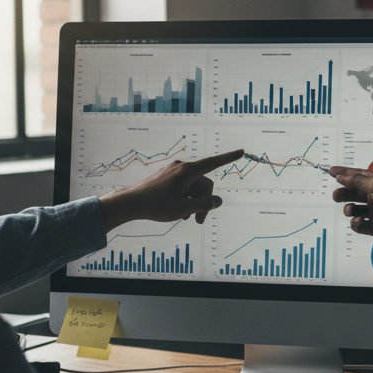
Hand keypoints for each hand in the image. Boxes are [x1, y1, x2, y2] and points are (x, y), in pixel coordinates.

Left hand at [99, 149, 244, 229]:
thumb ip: (205, 205)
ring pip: (193, 187)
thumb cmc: (157, 205)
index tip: (242, 151)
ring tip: (185, 217)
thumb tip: (218, 201)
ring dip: (193, 202)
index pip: (214, 163)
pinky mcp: (167, 177)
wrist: (131, 203)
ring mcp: (173, 172)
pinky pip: (184, 187)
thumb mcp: (185, 208)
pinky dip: (185, 198)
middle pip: (204, 183)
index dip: (229, 158)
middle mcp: (182, 167)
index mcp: (188, 171)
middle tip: (198, 221)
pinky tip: (178, 212)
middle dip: (204, 202)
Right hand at [330, 166, 372, 243]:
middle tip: (336, 196)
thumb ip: (357, 180)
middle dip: (342, 193)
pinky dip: (355, 224)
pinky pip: (358, 226)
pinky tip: (359, 221)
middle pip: (352, 193)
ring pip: (353, 210)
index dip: (343, 173)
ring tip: (350, 210)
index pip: (357, 175)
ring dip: (348, 209)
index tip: (330, 171)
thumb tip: (341, 176)